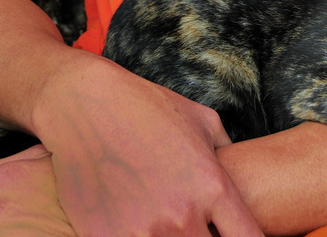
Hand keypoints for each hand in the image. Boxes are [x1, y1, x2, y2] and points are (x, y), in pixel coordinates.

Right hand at [34, 53, 264, 236]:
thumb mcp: (202, 120)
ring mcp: (142, 231)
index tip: (234, 235)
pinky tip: (131, 222)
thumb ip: (228, 156)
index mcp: (212, 186)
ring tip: (161, 220)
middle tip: (193, 225)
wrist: (85, 103)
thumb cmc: (146, 106)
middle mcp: (182, 215)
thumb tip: (241, 177)